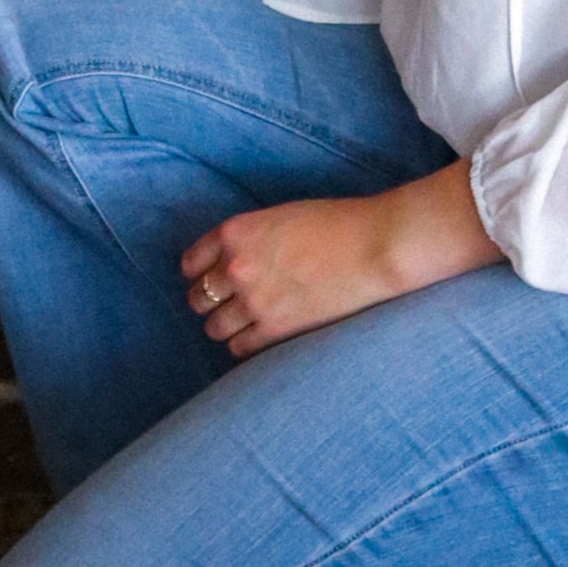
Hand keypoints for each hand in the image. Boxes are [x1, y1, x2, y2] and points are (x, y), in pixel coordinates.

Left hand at [180, 163, 501, 356]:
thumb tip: (233, 261)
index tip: (209, 280)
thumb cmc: (336, 225)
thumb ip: (250, 239)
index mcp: (235, 233)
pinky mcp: (275, 329)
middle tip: (227, 304)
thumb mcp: (280, 218)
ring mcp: (253, 301)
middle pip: (198, 298)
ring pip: (214, 328)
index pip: (192, 263)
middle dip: (209, 302)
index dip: (199, 274)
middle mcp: (236, 267)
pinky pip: (239, 348)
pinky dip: (244, 345)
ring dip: (225, 326)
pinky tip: (260, 337)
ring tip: (245, 323)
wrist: (374, 247)